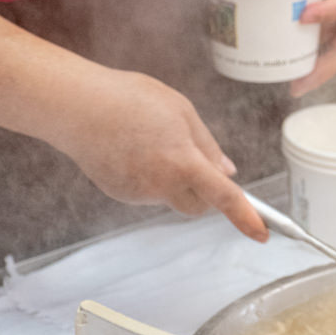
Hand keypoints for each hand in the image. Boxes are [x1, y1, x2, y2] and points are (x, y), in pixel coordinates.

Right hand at [49, 69, 268, 241]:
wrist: (74, 105)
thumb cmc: (129, 99)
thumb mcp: (181, 110)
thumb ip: (208, 145)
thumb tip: (227, 172)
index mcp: (184, 163)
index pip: (225, 197)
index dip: (247, 218)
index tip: (262, 235)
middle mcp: (162, 185)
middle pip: (198, 206)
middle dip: (204, 193)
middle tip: (190, 158)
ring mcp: (137, 194)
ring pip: (170, 197)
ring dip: (172, 180)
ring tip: (148, 141)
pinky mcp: (118, 193)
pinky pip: (145, 192)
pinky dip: (147, 177)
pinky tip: (130, 149)